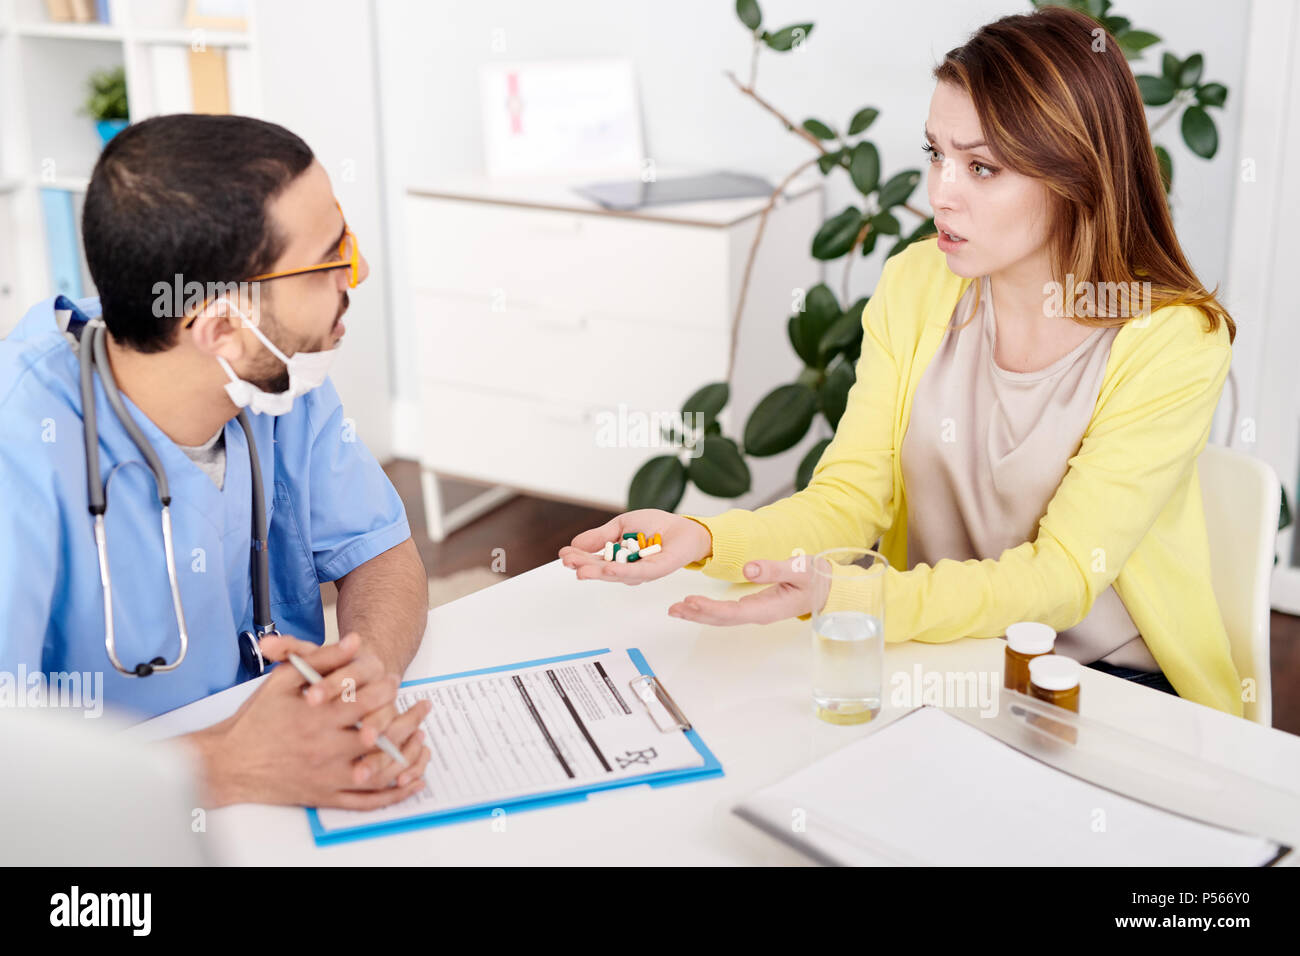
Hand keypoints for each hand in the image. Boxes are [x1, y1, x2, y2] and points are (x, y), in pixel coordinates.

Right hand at [191, 632, 431, 808]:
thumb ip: (321, 658)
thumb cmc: (256, 719)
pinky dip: (396, 792)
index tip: (393, 680)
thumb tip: (354, 641)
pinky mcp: (327, 797)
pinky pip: (369, 800)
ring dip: (408, 752)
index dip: (386, 688)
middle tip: (420, 707)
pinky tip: (412, 778)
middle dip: (406, 717)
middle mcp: (325, 749)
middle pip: (381, 733)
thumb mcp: (283, 679)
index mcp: (317, 717)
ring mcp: (328, 777)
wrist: (229, 763)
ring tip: (422, 737)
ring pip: (381, 768)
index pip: (366, 700)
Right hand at [558, 509, 711, 583]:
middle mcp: (626, 569)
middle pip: (601, 570)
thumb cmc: (654, 526)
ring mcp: (640, 572)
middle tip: (567, 563)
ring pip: (616, 574)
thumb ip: (600, 536)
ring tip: (581, 570)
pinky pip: (637, 572)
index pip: (593, 560)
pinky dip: (621, 571)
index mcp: (616, 558)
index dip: (578, 558)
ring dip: (598, 572)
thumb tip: (574, 545)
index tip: (562, 554)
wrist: (682, 527)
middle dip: (584, 566)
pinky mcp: (655, 570)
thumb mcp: (621, 526)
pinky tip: (608, 569)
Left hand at [668, 557, 813, 624]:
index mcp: (768, 608)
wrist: (829, 589)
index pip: (733, 612)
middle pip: (722, 618)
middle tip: (673, 609)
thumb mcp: (800, 569)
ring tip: (675, 609)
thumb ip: (774, 569)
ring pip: (722, 617)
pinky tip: (694, 605)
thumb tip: (748, 568)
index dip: (710, 608)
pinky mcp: (754, 605)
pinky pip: (726, 611)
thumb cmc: (816, 579)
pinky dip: (708, 609)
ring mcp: (756, 611)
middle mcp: (759, 613)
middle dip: (697, 614)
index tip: (691, 601)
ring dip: (698, 613)